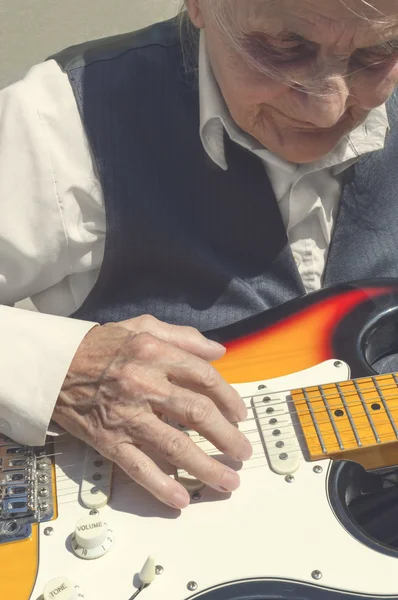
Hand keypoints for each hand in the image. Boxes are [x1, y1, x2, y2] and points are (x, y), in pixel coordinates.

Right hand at [53, 315, 251, 508]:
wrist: (54, 365)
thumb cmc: (101, 346)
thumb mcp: (142, 327)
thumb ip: (183, 336)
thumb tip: (219, 351)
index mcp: (155, 353)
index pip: (205, 378)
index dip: (229, 398)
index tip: (240, 414)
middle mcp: (144, 384)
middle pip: (198, 413)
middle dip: (227, 436)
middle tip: (242, 451)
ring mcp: (126, 415)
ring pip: (175, 445)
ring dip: (206, 467)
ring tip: (228, 480)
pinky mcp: (108, 439)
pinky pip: (138, 466)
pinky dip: (161, 485)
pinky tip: (181, 499)